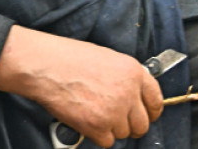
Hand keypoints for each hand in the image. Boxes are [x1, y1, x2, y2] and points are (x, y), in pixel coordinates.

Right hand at [0, 27, 162, 147]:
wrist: (41, 65)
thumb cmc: (64, 57)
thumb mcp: (103, 58)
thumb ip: (123, 77)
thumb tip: (131, 94)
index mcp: (132, 72)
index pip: (156, 100)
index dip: (151, 111)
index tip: (145, 114)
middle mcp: (128, 92)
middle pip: (142, 123)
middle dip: (129, 124)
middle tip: (114, 119)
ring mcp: (114, 111)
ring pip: (124, 134)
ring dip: (110, 128)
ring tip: (91, 113)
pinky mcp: (98, 126)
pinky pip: (107, 141)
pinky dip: (95, 135)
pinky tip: (84, 119)